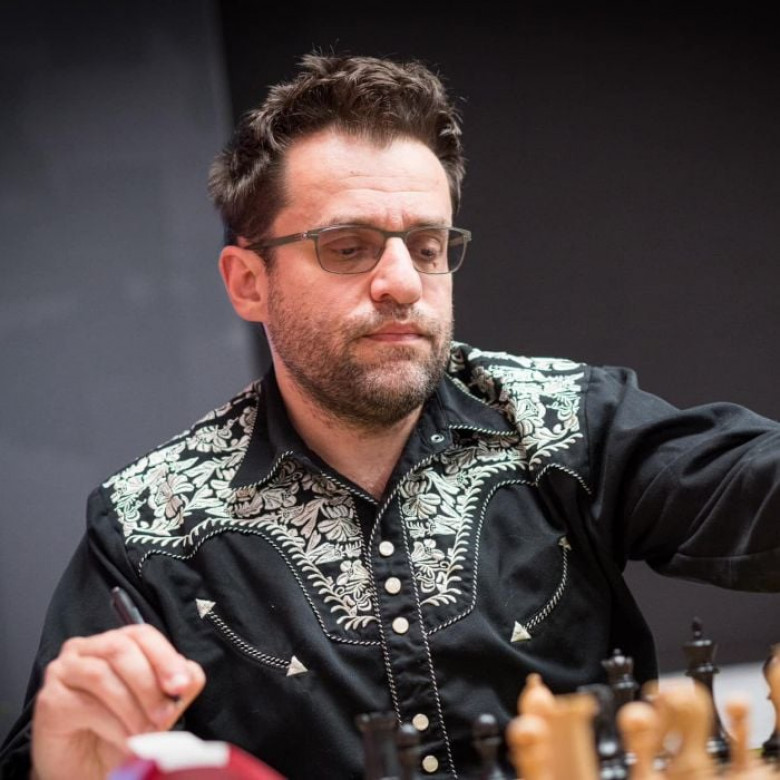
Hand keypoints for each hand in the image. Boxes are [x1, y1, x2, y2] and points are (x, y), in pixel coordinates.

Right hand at [30, 624, 205, 779]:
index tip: (181, 686)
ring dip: (132, 707)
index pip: (141, 635)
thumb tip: (190, 674)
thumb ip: (175, 687)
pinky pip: (85, 705)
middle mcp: (86, 649)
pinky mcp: (50, 699)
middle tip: (165, 715)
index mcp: (115, 643)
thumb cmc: (120, 733)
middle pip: (121, 649)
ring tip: (146, 732)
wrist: (87, 771)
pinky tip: (126, 740)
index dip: (164, 657)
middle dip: (149, 684)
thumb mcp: (155, 708)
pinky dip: (113, 725)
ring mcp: (64, 671)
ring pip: (103, 675)